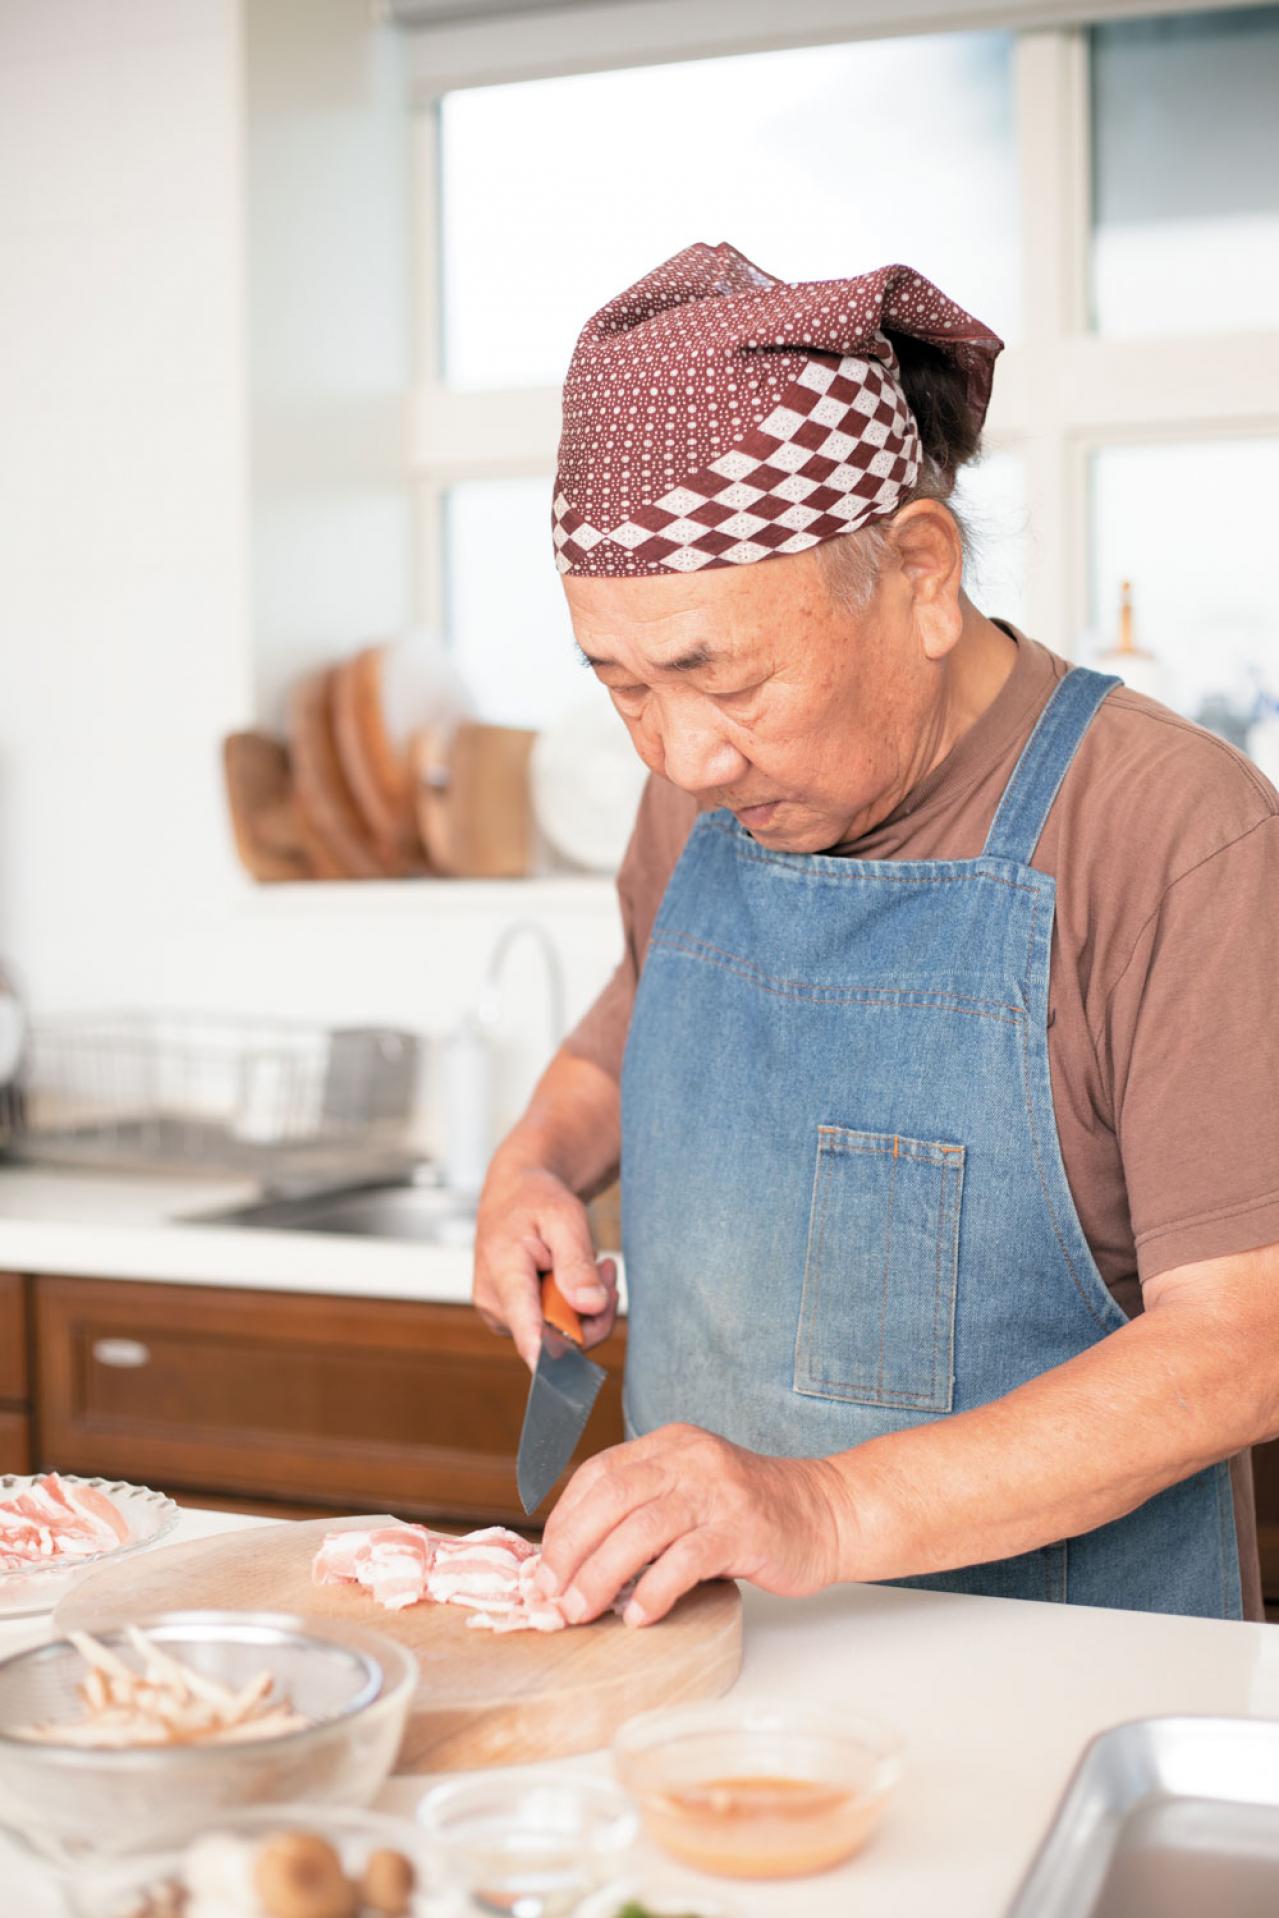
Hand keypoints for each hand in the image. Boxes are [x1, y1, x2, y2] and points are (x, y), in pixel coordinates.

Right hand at [473, 1162, 617, 1369]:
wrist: (516, 1195)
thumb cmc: (536, 1201)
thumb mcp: (564, 1218)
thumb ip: (576, 1263)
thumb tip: (590, 1306)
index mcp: (503, 1274)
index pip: (525, 1326)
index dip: (547, 1356)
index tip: (562, 1379)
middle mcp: (496, 1304)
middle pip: (557, 1337)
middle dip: (592, 1310)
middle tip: (606, 1268)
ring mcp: (502, 1316)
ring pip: (561, 1337)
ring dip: (586, 1307)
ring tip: (592, 1265)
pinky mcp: (514, 1320)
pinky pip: (555, 1330)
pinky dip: (574, 1309)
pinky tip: (576, 1279)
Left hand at [535, 1423, 853, 1625]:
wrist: (826, 1511)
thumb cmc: (749, 1512)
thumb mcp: (690, 1492)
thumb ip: (643, 1510)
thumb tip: (576, 1561)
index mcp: (668, 1445)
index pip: (597, 1475)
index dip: (563, 1521)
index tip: (543, 1566)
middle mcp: (689, 1459)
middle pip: (610, 1499)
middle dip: (570, 1551)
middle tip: (551, 1596)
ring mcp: (717, 1492)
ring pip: (640, 1529)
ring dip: (600, 1576)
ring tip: (581, 1612)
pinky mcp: (743, 1528)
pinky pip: (686, 1559)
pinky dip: (654, 1590)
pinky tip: (639, 1616)